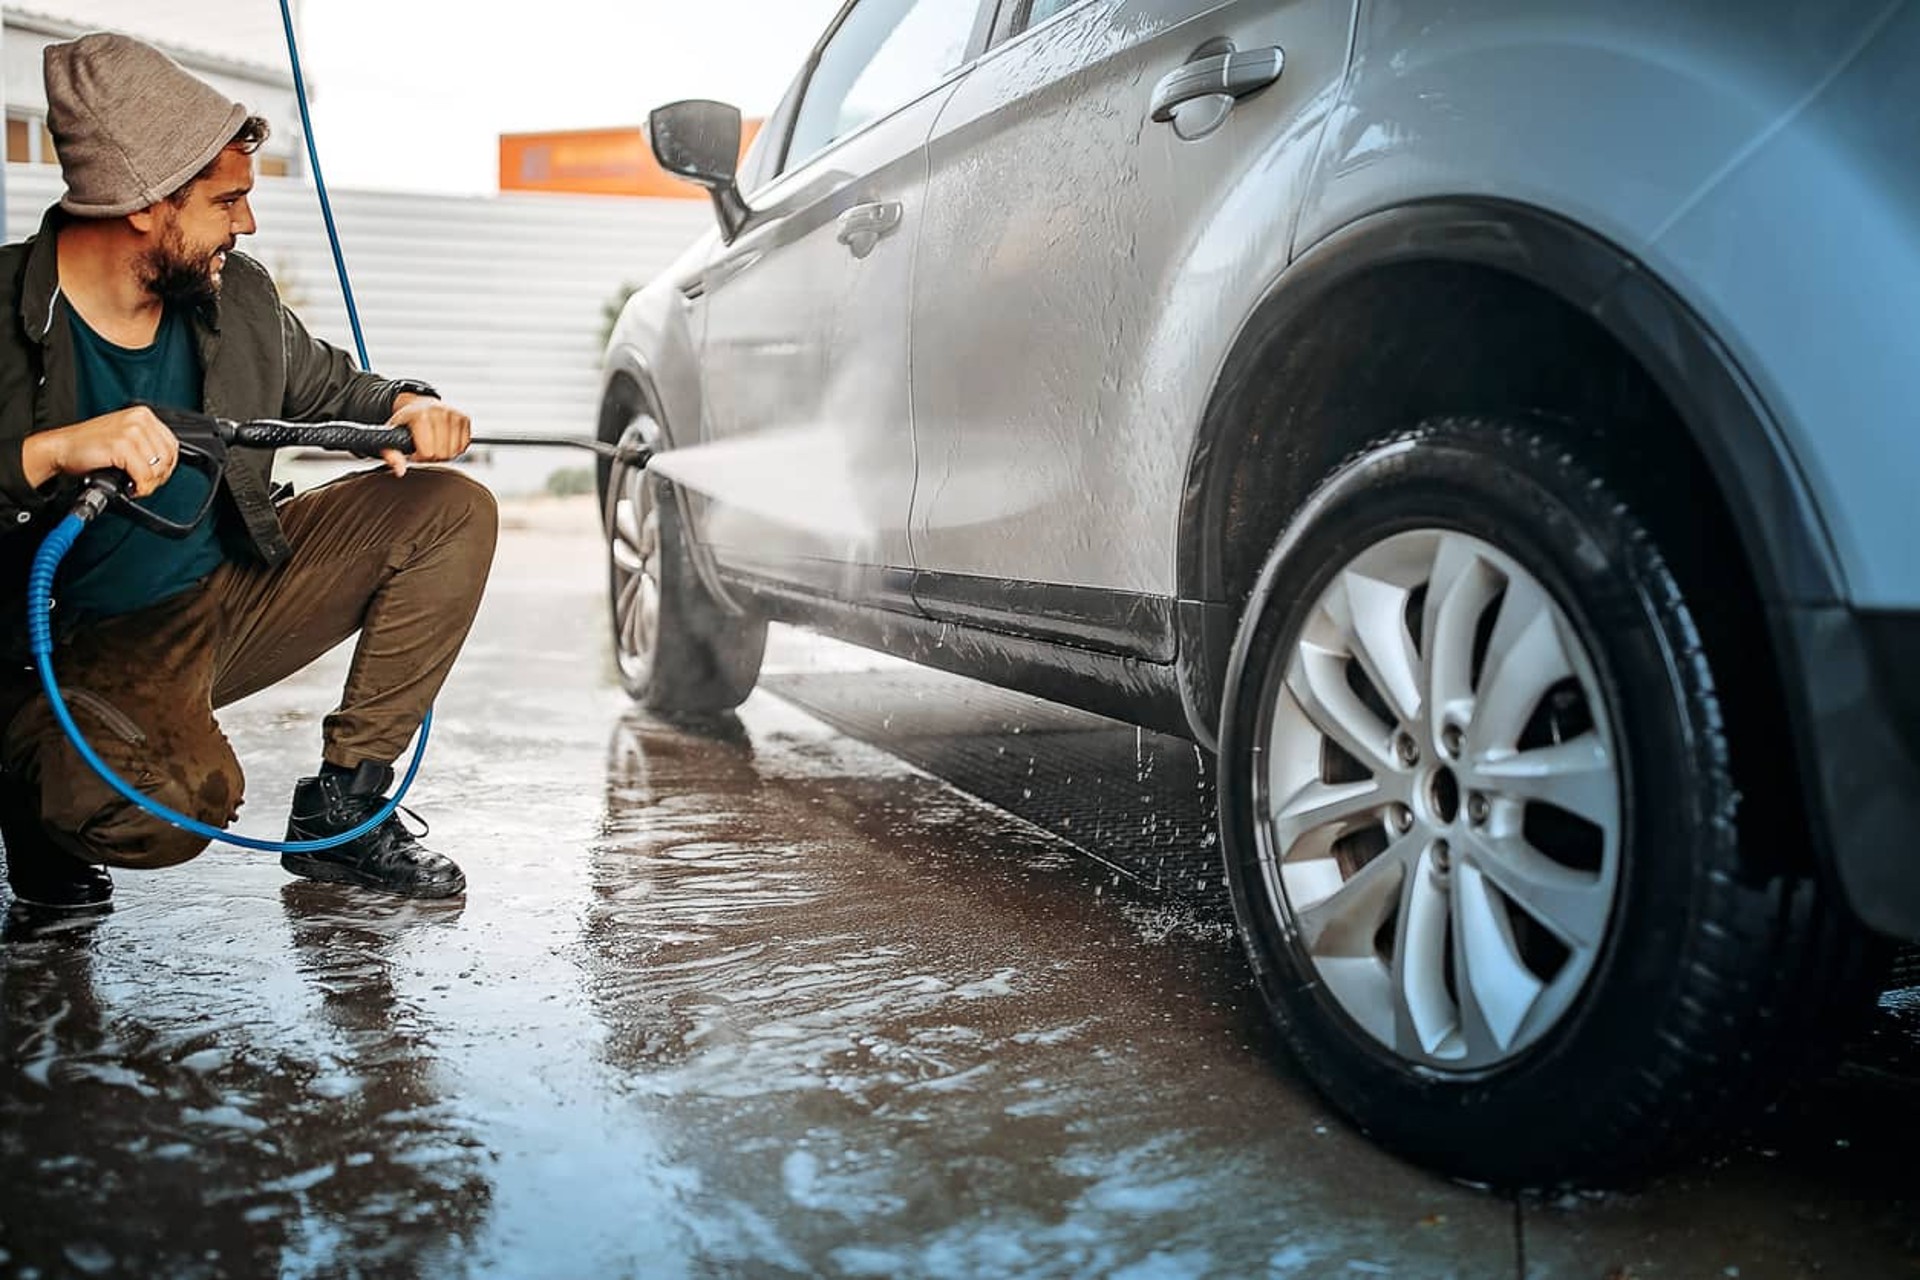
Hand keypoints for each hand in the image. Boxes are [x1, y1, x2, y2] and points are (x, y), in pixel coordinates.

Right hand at [20, 406, 179, 497]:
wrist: (61, 448)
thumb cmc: (89, 445)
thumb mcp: (125, 437)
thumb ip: (147, 444)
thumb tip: (166, 464)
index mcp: (143, 415)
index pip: (172, 445)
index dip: (167, 466)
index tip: (156, 475)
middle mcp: (139, 420)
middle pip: (167, 458)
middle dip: (158, 477)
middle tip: (144, 484)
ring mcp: (130, 431)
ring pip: (157, 468)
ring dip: (148, 484)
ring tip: (135, 484)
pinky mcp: (120, 445)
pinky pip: (143, 475)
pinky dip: (139, 487)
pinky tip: (130, 487)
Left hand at [384, 394, 471, 476]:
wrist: (420, 405)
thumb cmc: (407, 422)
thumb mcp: (392, 436)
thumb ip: (392, 456)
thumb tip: (400, 471)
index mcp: (420, 416)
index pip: (427, 453)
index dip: (419, 456)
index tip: (415, 449)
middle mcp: (439, 412)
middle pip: (442, 454)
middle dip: (432, 456)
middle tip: (425, 447)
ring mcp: (454, 414)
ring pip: (454, 451)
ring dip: (444, 453)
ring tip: (435, 444)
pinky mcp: (465, 418)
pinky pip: (464, 445)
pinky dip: (455, 447)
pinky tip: (445, 441)